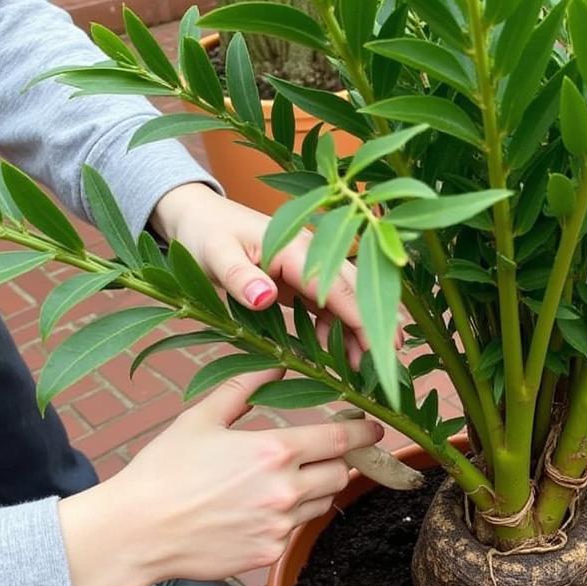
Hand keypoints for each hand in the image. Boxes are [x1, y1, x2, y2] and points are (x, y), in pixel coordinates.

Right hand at [58, 370, 382, 585]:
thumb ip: (245, 387)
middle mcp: (285, 491)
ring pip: (322, 504)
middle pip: (341, 474)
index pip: (341, 441)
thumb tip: (278, 365)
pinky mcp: (268, 554)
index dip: (363, 433)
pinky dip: (287, 518)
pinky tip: (256, 509)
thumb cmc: (163, 470)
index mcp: (274, 452)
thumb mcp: (202, 418)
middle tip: (325, 454)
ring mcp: (279, 526)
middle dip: (339, 462)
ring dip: (315, 490)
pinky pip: (294, 531)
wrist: (135, 532)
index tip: (373, 428)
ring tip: (283, 481)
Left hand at [150, 183, 373, 366]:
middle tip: (391, 364)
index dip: (365, 319)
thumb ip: (239, 277)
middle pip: (356, 291)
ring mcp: (310, 265)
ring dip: (359, 331)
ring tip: (364, 369)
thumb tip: (264, 297)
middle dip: (376, 326)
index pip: (341, 287)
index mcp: (297, 248)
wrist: (195, 216)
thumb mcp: (214, 255)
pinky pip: (330, 305)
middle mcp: (312, 253)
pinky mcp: (302, 278)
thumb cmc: (203, 234)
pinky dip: (339, 328)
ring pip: (347, 299)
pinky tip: (335, 353)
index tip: (385, 350)